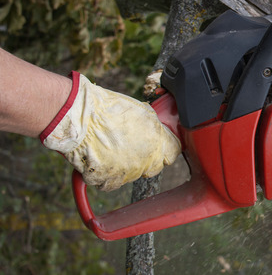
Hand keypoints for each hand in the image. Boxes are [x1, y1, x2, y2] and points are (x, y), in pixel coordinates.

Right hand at [40, 72, 180, 190]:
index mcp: (157, 142)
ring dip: (123, 167)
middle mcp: (145, 161)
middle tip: (130, 146)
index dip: (166, 148)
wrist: (79, 117)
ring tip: (109, 148)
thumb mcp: (142, 111)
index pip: (173, 153)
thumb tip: (160, 132)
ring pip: (131, 176)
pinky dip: (104, 174)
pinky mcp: (106, 181)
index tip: (159, 145)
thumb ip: (155, 127)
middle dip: (146, 159)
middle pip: (154, 168)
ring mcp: (126, 173)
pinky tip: (98, 158)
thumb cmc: (108, 109)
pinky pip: (109, 182)